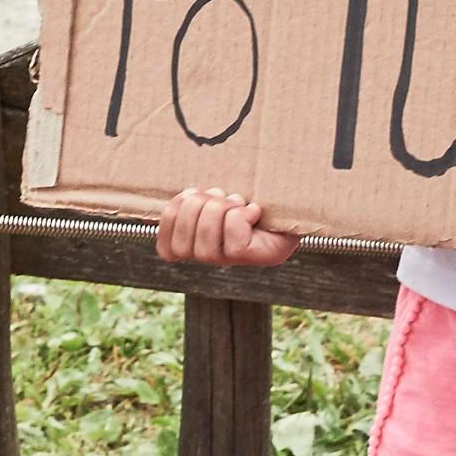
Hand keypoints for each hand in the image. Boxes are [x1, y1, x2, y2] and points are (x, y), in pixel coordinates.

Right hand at [153, 182, 302, 274]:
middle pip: (185, 225)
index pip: (164, 246)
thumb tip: (184, 195)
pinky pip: (233, 231)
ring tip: (239, 204)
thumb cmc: (245, 198)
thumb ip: (190, 199)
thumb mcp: (210, 195)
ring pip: (207, 226)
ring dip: (224, 206)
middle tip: (224, 199)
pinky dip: (243, 214)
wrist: (292, 208)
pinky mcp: (254, 255)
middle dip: (203, 201)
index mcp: (191, 247)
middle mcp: (209, 260)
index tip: (193, 196)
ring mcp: (231, 261)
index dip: (174, 214)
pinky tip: (254, 212)